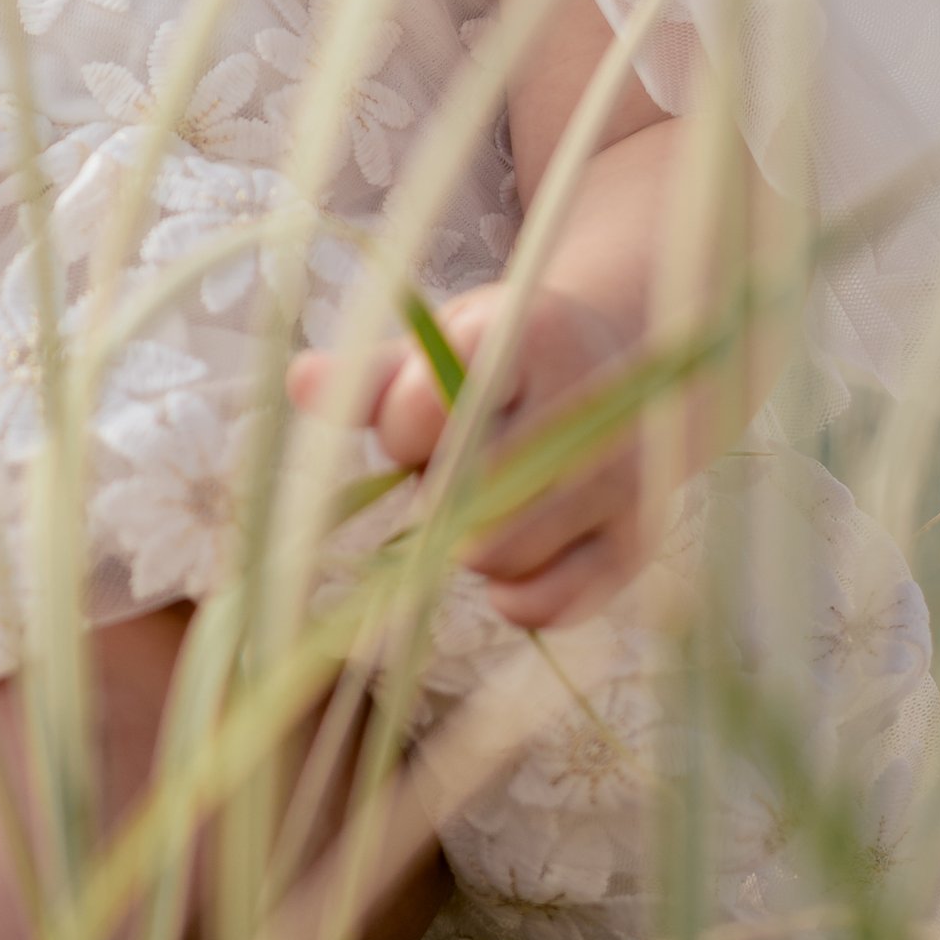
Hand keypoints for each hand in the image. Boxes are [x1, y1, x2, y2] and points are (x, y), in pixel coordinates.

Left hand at [288, 283, 651, 630]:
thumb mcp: (447, 342)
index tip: (420, 415)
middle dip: (435, 490)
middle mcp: (590, 406)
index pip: (425, 406)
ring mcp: (622, 479)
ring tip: (483, 505)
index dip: (402, 424)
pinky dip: (515, 596)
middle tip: (451, 469)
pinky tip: (511, 560)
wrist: (637, 368)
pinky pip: (551, 604)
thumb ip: (372, 373)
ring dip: (468, 545)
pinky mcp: (638, 541)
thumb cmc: (513, 357)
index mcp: (531, 335)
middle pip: (461, 491)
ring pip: (502, 555)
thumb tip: (301, 382)